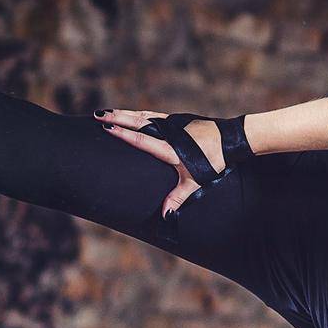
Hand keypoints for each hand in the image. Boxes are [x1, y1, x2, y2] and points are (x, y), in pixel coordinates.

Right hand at [94, 109, 224, 216]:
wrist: (230, 139)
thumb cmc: (213, 161)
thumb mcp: (195, 182)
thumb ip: (178, 197)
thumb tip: (166, 215)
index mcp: (170, 147)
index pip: (142, 139)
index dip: (124, 134)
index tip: (107, 128)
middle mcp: (169, 132)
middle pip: (138, 122)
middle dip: (116, 118)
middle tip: (97, 115)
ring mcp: (173, 123)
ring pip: (144, 116)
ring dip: (124, 114)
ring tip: (107, 112)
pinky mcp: (178, 119)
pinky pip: (153, 115)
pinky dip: (139, 114)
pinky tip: (132, 114)